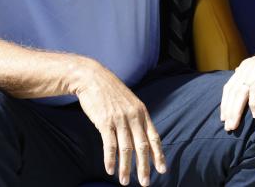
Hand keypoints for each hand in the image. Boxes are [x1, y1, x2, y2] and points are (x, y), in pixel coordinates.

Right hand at [74, 60, 166, 185]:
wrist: (92, 77)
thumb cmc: (110, 91)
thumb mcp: (129, 101)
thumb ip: (136, 117)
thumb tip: (142, 136)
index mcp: (142, 112)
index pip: (154, 137)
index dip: (158, 155)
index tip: (162, 170)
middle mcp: (133, 116)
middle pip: (142, 146)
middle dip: (144, 167)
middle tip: (145, 183)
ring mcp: (119, 119)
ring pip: (126, 149)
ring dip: (125, 168)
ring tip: (124, 182)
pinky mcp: (104, 121)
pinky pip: (109, 144)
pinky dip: (110, 159)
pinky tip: (110, 169)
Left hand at [220, 44, 254, 130]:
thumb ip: (252, 77)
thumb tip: (243, 86)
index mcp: (244, 68)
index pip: (229, 88)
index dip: (225, 103)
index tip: (224, 117)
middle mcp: (246, 69)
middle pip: (232, 93)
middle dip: (228, 111)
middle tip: (227, 128)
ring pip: (240, 94)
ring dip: (236, 112)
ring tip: (235, 126)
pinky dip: (254, 105)